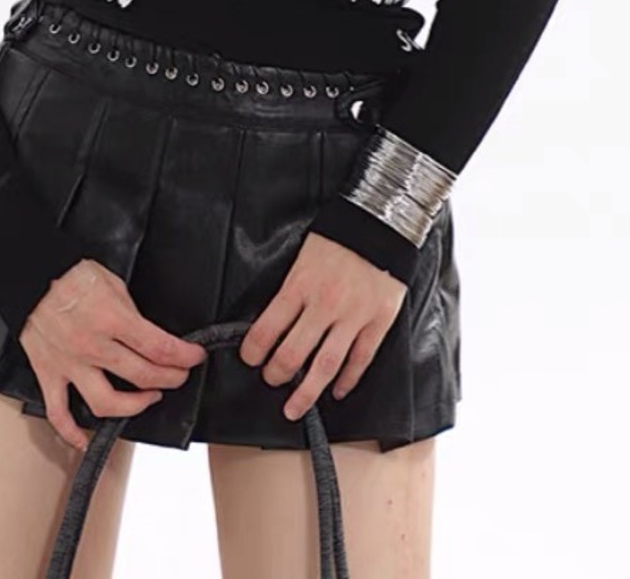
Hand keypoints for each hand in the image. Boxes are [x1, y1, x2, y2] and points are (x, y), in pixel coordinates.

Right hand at [21, 259, 207, 452]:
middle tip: (179, 375)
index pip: (159, 347)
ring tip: (148, 398)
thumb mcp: (113, 283)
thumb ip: (130, 313)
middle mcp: (93, 346)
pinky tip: (84, 439)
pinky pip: (58, 412)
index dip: (184, 356)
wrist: (32, 274)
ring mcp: (70, 364)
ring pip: (106, 403)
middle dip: (171, 378)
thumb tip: (147, 334)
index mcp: (112, 319)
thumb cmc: (71, 274)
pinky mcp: (49, 373)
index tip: (194, 356)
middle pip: (143, 376)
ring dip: (134, 406)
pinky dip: (70, 432)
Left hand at [239, 231, 406, 421]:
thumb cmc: (339, 237)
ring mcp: (353, 315)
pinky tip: (337, 390)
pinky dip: (347, 380)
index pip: (267, 328)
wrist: (380, 222)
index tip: (249, 360)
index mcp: (301, 284)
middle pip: (293, 353)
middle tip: (271, 381)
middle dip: (276, 375)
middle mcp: (324, 304)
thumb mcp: (304, 256)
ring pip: (325, 365)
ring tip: (295, 407)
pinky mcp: (378, 321)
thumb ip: (291, 288)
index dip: (253, 351)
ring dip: (307, 391)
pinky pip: (360, 359)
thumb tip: (273, 321)